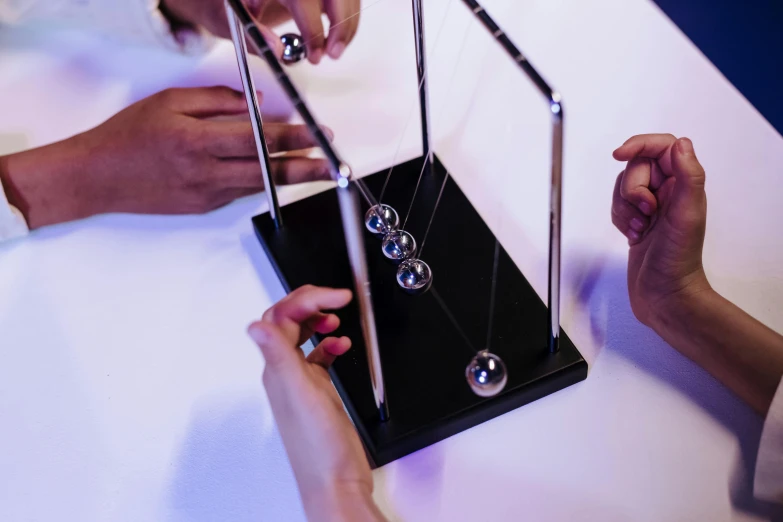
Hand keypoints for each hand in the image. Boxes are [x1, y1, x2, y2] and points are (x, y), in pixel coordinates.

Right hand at [0, 86, 331, 228]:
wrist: (97, 178)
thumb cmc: (128, 136)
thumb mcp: (169, 102)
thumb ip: (216, 101)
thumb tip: (255, 103)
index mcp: (198, 141)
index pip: (259, 139)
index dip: (294, 138)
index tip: (317, 134)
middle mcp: (206, 172)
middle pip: (269, 170)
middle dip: (307, 166)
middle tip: (333, 165)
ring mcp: (206, 194)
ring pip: (260, 185)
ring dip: (291, 178)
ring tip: (316, 170)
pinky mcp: (203, 208)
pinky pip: (240, 193)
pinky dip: (261, 183)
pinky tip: (277, 176)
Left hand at [161, 0, 360, 62]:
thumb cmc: (228, 3)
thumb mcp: (231, 18)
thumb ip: (254, 35)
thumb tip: (278, 52)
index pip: (304, 2)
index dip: (313, 32)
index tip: (314, 57)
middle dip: (341, 28)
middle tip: (332, 54)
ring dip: (348, 24)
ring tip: (335, 49)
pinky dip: (348, 15)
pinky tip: (338, 34)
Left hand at [248, 286, 386, 521]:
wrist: (335, 482)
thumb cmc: (319, 448)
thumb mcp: (301, 394)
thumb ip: (279, 357)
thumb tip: (255, 326)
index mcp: (278, 370)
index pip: (282, 318)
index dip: (307, 299)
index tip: (334, 295)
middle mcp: (285, 374)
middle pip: (289, 323)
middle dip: (311, 302)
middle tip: (337, 296)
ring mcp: (301, 383)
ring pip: (302, 338)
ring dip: (318, 321)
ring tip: (336, 316)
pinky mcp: (318, 393)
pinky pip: (318, 359)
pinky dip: (330, 346)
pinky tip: (341, 346)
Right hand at [611, 134, 710, 326]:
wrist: (664, 295)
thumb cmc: (678, 259)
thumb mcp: (687, 214)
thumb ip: (688, 175)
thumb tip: (681, 144)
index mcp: (684, 184)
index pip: (661, 147)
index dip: (639, 145)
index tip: (619, 154)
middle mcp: (669, 192)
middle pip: (636, 167)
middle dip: (632, 190)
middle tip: (646, 213)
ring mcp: (652, 206)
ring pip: (623, 187)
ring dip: (624, 208)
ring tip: (640, 228)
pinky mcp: (637, 220)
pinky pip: (617, 206)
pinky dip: (619, 219)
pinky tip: (633, 235)